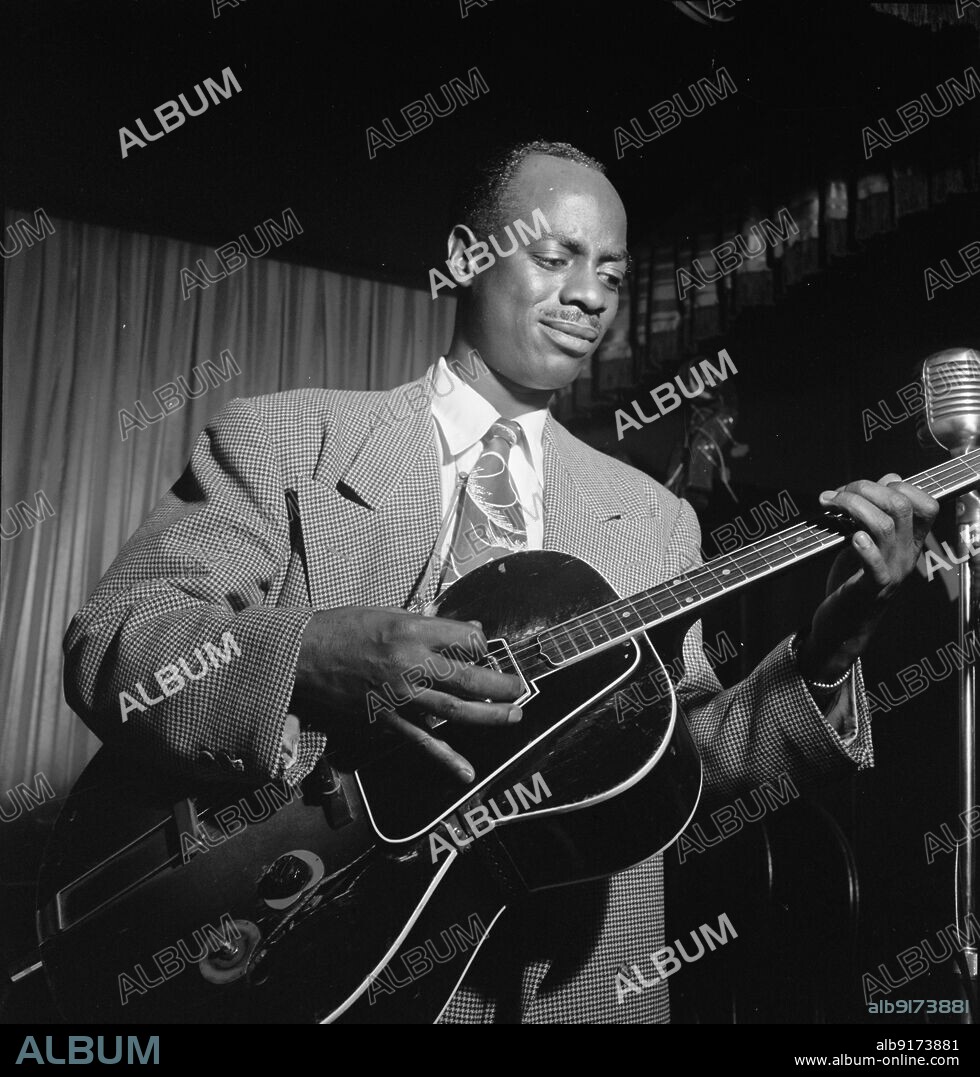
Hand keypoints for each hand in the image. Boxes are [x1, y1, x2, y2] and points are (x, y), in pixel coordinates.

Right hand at [291, 607, 523, 781]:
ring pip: (455, 711)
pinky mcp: (386, 719)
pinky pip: (422, 741)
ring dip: (490, 716)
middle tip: (520, 688)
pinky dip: (446, 758)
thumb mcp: (388, 613)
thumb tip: (469, 634)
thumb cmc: (342, 628)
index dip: (481, 643)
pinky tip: (467, 772)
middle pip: (469, 678)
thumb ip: (429, 625)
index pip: (466, 639)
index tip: (484, 647)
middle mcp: (410, 663)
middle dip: (501, 685)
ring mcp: (400, 696)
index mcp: (411, 631)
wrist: (299, 657)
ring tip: (514, 715)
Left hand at [797, 474, 938, 682]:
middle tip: (836, 494)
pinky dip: (864, 548)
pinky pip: (877, 566)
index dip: (896, 485)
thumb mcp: (867, 541)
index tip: (861, 488)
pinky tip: (851, 538)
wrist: (842, 624)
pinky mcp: (871, 589)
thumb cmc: (852, 579)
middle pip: (901, 506)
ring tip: (830, 505)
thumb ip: (876, 514)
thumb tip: (884, 480)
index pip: (925, 503)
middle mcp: (905, 555)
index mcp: (909, 542)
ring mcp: (891, 572)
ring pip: (884, 526)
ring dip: (853, 507)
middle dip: (865, 489)